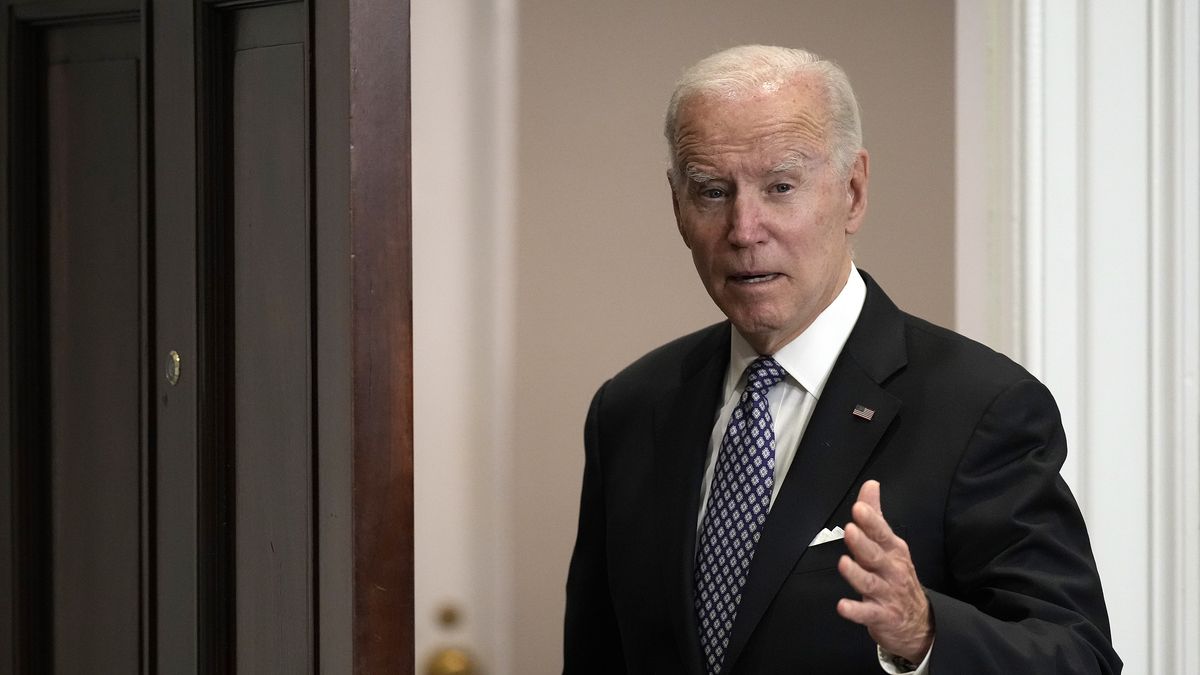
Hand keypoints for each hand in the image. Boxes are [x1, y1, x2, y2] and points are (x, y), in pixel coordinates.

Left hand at [836, 480, 932, 663]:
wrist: (918, 621)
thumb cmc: (897, 576)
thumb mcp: (890, 544)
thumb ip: (876, 515)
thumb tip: (870, 486)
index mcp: (893, 551)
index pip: (881, 533)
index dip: (871, 521)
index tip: (859, 508)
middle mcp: (891, 570)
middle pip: (875, 555)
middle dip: (863, 543)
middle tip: (851, 530)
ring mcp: (887, 593)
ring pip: (870, 583)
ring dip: (856, 574)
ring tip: (844, 563)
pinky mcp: (881, 615)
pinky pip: (867, 614)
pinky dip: (855, 611)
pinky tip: (843, 606)